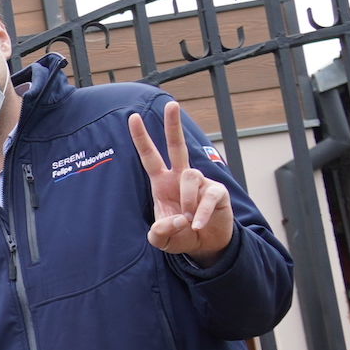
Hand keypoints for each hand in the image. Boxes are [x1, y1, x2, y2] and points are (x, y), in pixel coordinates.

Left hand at [128, 100, 232, 264]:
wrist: (205, 244)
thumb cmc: (180, 234)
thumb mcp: (162, 238)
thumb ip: (159, 234)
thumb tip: (173, 222)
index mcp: (162, 182)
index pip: (149, 157)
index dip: (141, 138)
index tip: (133, 117)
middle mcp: (181, 177)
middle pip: (176, 146)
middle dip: (173, 125)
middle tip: (171, 104)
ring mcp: (201, 182)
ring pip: (190, 177)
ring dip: (186, 200)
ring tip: (187, 220)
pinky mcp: (217, 192)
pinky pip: (207, 196)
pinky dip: (200, 213)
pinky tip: (196, 224)